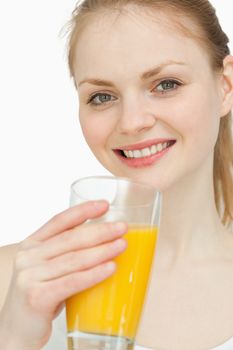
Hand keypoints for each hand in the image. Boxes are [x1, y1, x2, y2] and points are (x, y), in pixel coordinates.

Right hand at [0, 200, 127, 348]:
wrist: (16, 330)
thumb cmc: (39, 296)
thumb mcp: (47, 268)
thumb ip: (65, 254)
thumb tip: (103, 241)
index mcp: (32, 245)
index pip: (59, 221)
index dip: (83, 211)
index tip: (104, 204)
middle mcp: (28, 257)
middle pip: (70, 238)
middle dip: (100, 231)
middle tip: (122, 227)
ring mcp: (30, 276)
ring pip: (74, 259)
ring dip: (102, 251)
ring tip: (122, 245)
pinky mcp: (37, 297)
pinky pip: (73, 282)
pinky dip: (94, 274)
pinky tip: (111, 268)